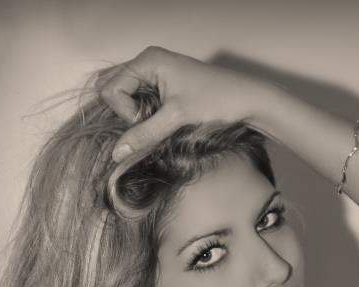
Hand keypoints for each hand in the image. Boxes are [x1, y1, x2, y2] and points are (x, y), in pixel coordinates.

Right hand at [95, 46, 265, 161]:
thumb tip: (116, 154)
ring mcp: (155, 72)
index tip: (149, 122)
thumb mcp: (177, 119)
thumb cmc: (216, 101)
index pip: (111, 89)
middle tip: (149, 122)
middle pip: (112, 88)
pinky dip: (142, 113)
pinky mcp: (163, 85)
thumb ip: (145, 135)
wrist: (247, 100)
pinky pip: (137, 98)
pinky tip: (159, 121)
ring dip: (132, 114)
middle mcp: (147, 61)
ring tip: (155, 122)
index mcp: (147, 60)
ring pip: (123, 95)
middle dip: (124, 112)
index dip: (124, 112)